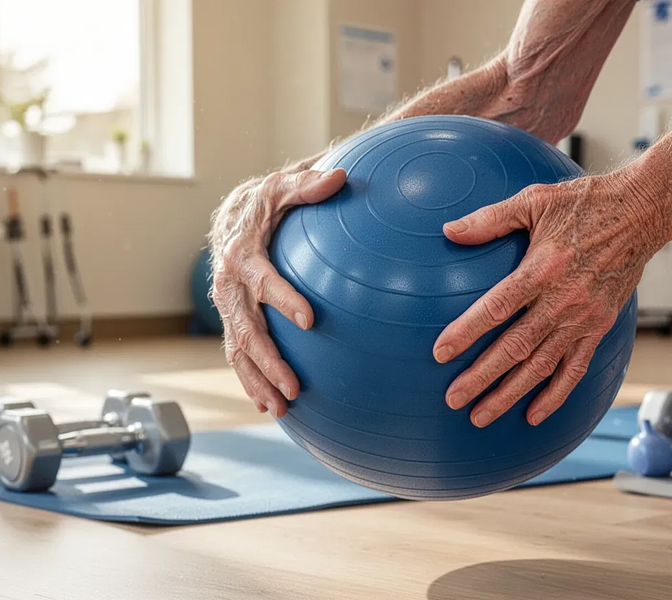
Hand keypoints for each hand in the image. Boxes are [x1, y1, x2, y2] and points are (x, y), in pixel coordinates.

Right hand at [209, 168, 346, 415]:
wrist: (230, 218)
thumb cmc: (263, 205)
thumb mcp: (281, 188)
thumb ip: (308, 186)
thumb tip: (343, 176)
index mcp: (241, 253)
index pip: (263, 280)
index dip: (283, 299)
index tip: (309, 321)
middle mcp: (228, 285)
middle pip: (246, 329)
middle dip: (268, 362)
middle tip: (295, 388)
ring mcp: (227, 307)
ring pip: (237, 351)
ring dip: (257, 382)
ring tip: (281, 410)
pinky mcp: (231, 320)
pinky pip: (236, 355)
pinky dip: (249, 380)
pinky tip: (267, 405)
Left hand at [433, 173, 661, 427]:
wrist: (642, 213)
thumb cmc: (586, 203)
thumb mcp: (534, 200)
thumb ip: (489, 219)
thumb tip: (448, 231)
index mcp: (543, 269)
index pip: (497, 308)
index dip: (467, 332)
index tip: (441, 353)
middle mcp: (563, 300)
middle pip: (515, 348)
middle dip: (481, 378)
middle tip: (453, 398)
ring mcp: (583, 319)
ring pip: (541, 366)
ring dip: (510, 394)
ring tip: (481, 415)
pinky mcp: (599, 327)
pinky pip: (575, 368)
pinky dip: (554, 395)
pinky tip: (533, 414)